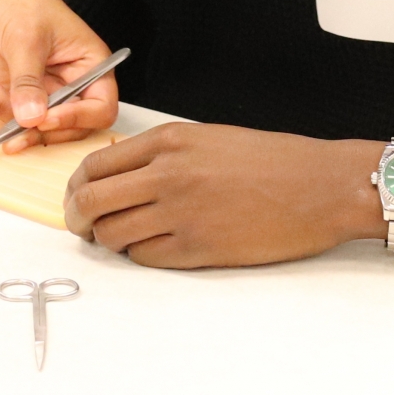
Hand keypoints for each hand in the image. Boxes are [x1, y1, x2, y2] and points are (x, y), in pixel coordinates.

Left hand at [0, 0, 117, 150]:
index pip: (101, 108)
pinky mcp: (16, 90)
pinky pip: (6, 112)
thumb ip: (29, 80)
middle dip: (34, 127)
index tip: (44, 118)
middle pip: (66, 127)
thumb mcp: (25, 37)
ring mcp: (42, 88)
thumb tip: (32, 119)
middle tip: (11, 125)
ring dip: (2, 109)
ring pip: (31, 125)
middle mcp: (70, 82)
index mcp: (89, 64)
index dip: (77, 120)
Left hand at [64, 122, 385, 266]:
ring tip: (117, 238)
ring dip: (108, 240)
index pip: (95, 165)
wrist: (317, 185)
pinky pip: (146, 257)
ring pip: (114, 235)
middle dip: (77, 218)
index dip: (76, 186)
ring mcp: (182, 213)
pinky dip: (139, 255)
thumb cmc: (268, 159)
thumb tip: (118, 171)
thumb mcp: (205, 137)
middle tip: (80, 225)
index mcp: (167, 141)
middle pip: (92, 202)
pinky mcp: (200, 249)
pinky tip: (151, 246)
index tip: (75, 196)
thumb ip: (159, 152)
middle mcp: (167, 174)